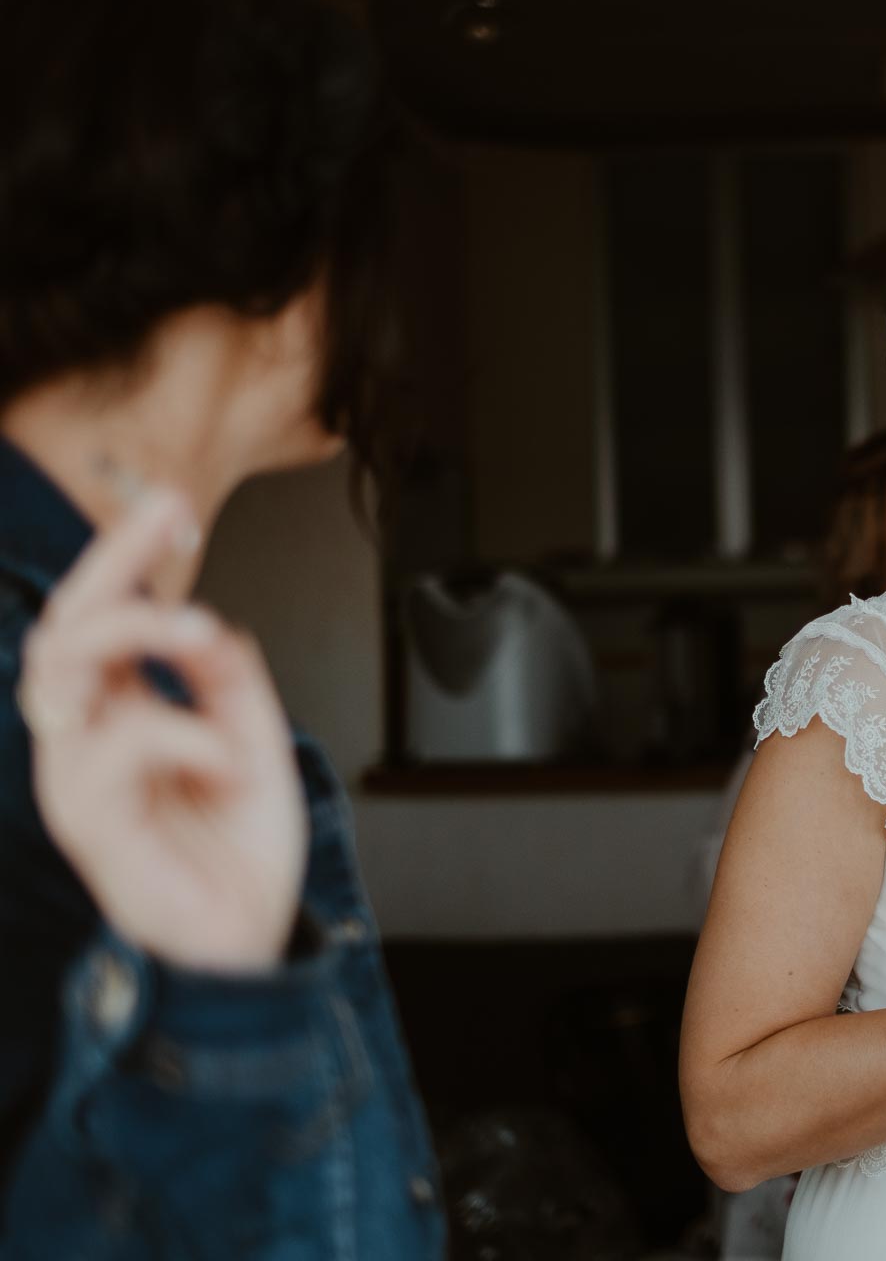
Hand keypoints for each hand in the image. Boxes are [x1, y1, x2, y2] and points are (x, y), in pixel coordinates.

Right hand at [19, 491, 305, 974]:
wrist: (245, 946)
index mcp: (122, 715)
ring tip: (199, 630)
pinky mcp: (88, 822)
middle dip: (114, 562)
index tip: (173, 507)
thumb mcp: (255, 747)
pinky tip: (225, 753)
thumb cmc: (238, 856)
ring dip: (133, 631)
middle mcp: (87, 739)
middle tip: (172, 524)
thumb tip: (213, 623)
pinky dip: (181, 734)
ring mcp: (78, 777)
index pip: (104, 618)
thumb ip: (231, 686)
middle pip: (65, 627)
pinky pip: (114, 749)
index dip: (128, 558)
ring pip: (62, 670)